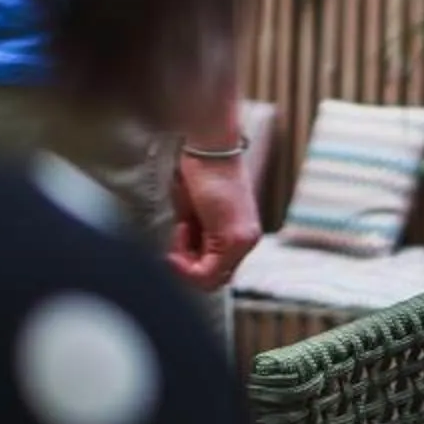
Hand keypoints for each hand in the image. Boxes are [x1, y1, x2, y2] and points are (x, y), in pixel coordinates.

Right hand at [169, 147, 261, 288]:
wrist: (209, 145)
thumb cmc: (198, 171)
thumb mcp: (194, 213)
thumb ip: (195, 238)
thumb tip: (182, 261)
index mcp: (240, 234)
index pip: (215, 271)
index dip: (189, 265)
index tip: (176, 242)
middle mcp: (248, 240)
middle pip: (214, 279)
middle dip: (187, 266)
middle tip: (178, 236)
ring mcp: (245, 240)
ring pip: (211, 279)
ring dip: (186, 261)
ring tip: (181, 227)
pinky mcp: (236, 238)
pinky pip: (207, 272)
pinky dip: (185, 259)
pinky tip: (181, 229)